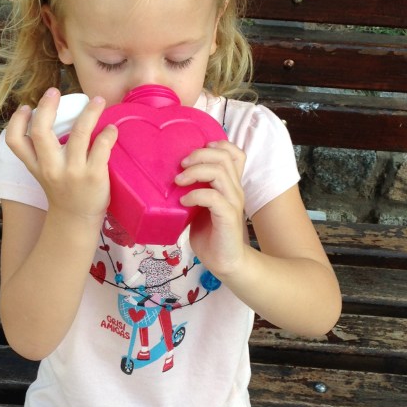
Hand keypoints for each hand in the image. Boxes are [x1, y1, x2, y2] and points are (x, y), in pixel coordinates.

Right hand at [5, 89, 117, 221]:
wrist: (76, 221)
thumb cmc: (63, 192)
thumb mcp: (44, 174)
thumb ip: (43, 153)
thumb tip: (51, 119)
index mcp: (36, 166)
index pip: (14, 142)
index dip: (16, 121)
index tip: (25, 107)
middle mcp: (51, 167)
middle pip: (41, 132)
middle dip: (46, 107)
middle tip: (54, 90)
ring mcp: (73, 172)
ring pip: (79, 134)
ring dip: (90, 112)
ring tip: (98, 100)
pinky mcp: (94, 176)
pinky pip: (101, 147)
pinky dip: (108, 134)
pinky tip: (111, 128)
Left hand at [174, 140, 247, 276]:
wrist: (225, 261)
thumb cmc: (210, 234)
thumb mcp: (201, 206)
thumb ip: (195, 190)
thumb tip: (171, 178)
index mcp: (230, 184)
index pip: (235, 154)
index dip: (218, 145)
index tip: (197, 149)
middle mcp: (235, 189)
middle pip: (224, 157)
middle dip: (199, 155)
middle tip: (181, 165)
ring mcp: (233, 202)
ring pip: (219, 172)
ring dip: (195, 172)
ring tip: (178, 181)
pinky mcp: (228, 217)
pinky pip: (213, 197)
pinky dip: (196, 194)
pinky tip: (184, 201)